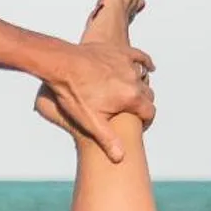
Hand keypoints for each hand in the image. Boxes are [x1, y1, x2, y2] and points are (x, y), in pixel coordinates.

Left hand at [38, 38, 155, 160]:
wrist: (61, 64)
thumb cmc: (74, 94)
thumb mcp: (90, 121)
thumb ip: (107, 139)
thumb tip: (121, 158)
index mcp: (130, 97)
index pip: (149, 112)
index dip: (146, 121)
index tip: (140, 126)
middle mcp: (133, 79)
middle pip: (148, 95)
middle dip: (142, 104)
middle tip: (132, 112)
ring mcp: (127, 64)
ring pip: (143, 77)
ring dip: (141, 86)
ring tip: (133, 94)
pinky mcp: (119, 52)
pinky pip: (139, 57)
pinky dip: (144, 63)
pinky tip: (147, 68)